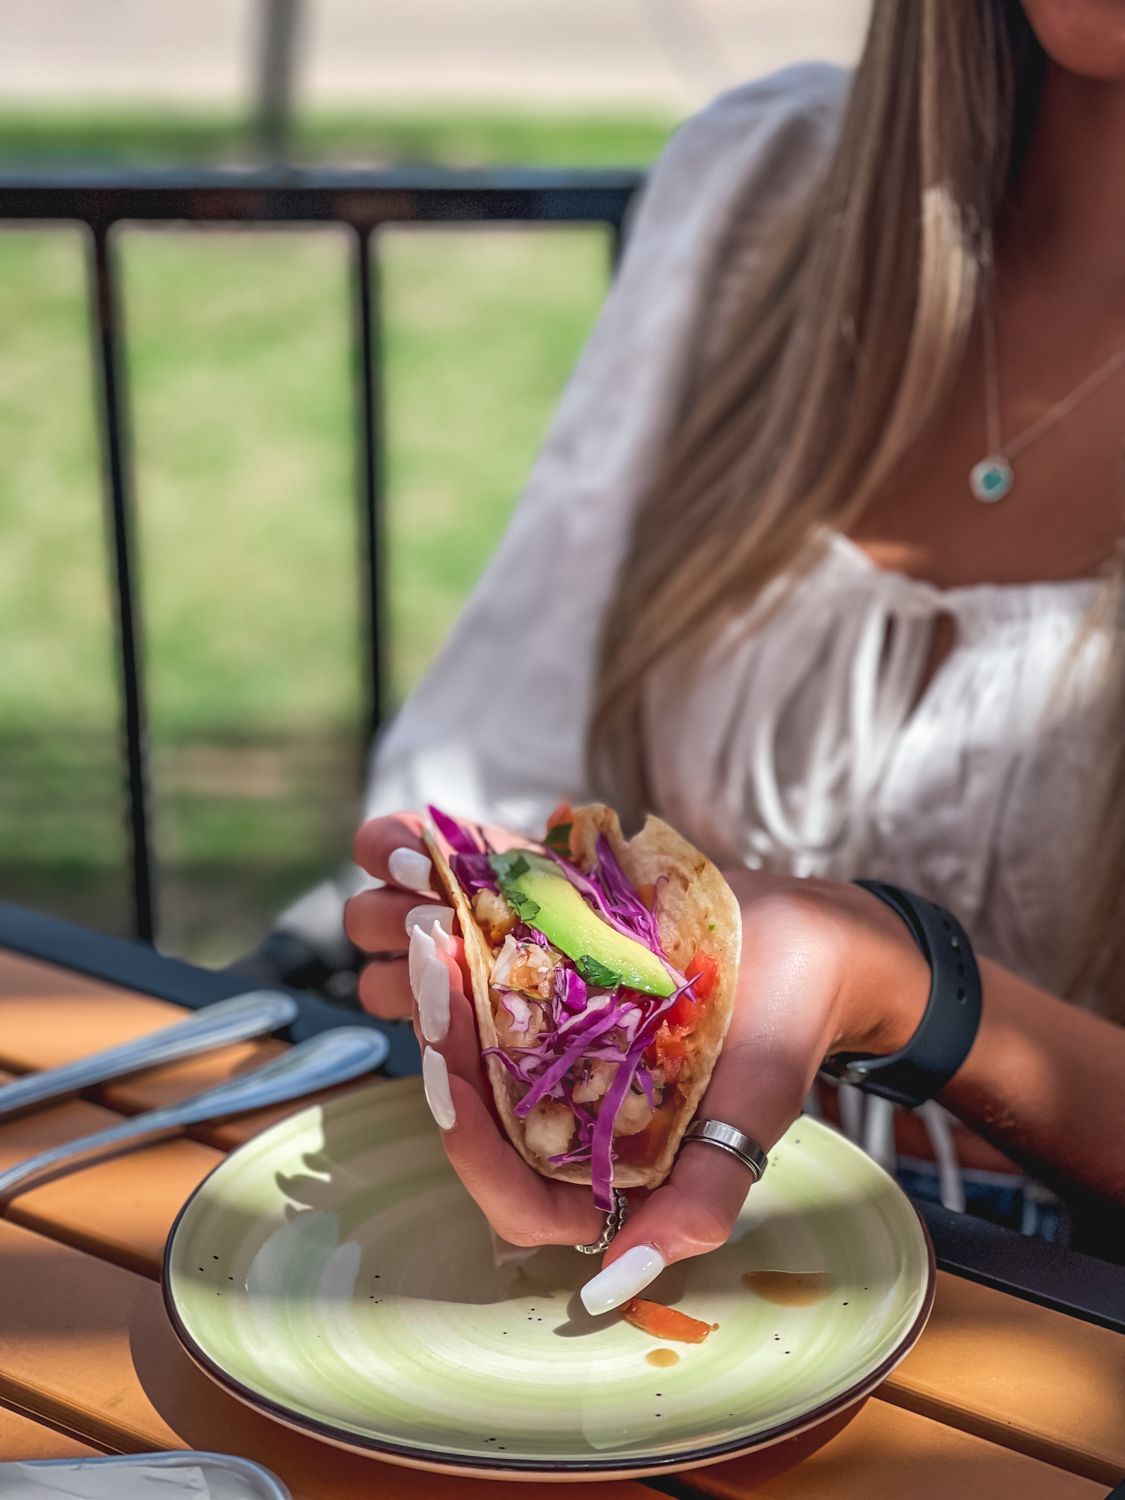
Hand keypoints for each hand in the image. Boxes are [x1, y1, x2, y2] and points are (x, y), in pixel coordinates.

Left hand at [348, 814, 928, 1310]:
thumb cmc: (790, 1030)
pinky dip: (436, 870)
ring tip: (410, 893)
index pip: (504, 1175)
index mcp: (593, 1146)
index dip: (462, 1131)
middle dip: (425, 1013)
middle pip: (459, 1071)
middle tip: (426, 952)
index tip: (443, 1068)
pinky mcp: (543, 934)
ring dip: (409, 939)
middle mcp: (554, 1081)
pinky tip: (397, 837)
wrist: (813, 933)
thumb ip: (699, 1202)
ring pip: (448, 988)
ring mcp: (541, 1003)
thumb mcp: (752, 1116)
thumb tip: (613, 1286)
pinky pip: (476, 913)